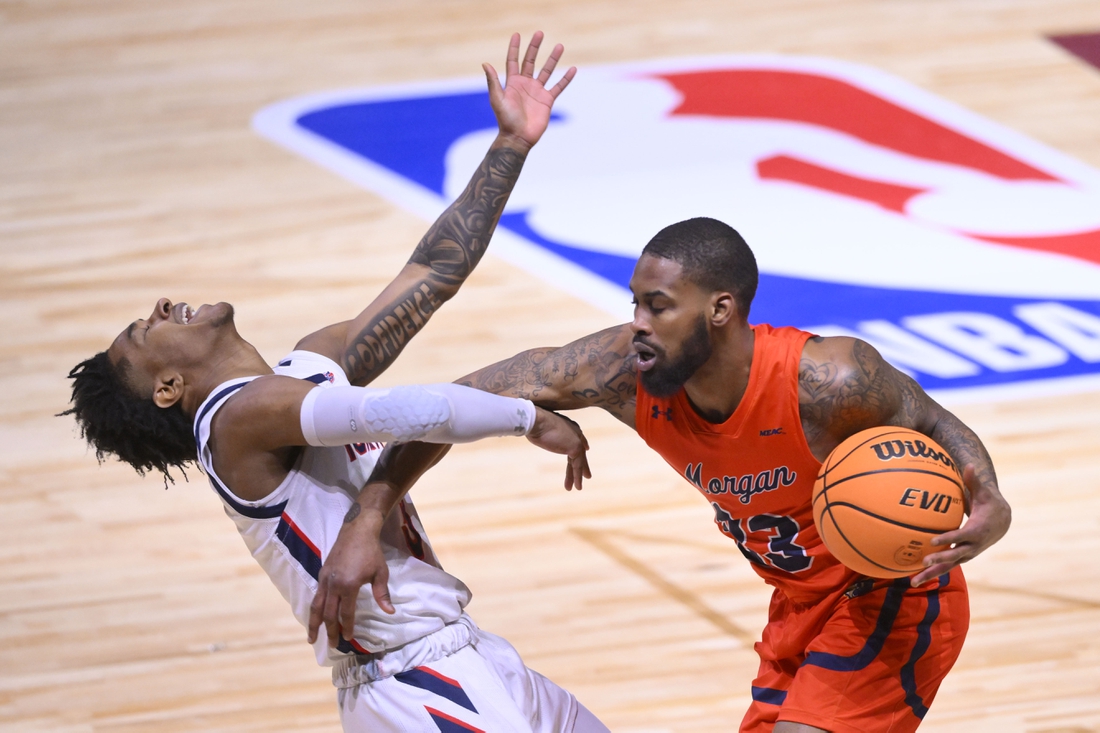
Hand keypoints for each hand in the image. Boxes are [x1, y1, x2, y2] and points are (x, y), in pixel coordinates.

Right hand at [307, 503, 393, 647]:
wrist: (357, 530)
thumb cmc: (371, 552)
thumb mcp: (380, 573)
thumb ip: (382, 594)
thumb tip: (390, 612)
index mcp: (349, 585)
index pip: (346, 613)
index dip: (347, 627)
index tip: (349, 638)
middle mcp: (333, 584)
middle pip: (328, 614)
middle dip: (330, 631)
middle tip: (332, 645)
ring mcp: (325, 579)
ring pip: (316, 606)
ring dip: (314, 624)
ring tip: (311, 638)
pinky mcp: (322, 574)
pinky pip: (316, 596)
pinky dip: (314, 609)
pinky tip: (315, 617)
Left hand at [484, 32, 575, 149]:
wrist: (518, 138)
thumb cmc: (506, 120)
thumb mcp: (497, 99)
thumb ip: (493, 81)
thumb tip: (485, 64)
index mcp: (512, 83)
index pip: (513, 61)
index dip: (515, 48)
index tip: (517, 35)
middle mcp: (525, 84)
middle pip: (531, 61)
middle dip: (535, 47)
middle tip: (540, 33)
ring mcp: (537, 91)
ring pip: (547, 71)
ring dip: (553, 59)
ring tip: (560, 46)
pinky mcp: (547, 100)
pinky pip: (558, 87)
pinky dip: (566, 79)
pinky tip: (572, 69)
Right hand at [526, 408, 591, 489]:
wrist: (536, 420)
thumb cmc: (533, 422)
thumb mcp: (541, 427)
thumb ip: (544, 431)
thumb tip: (534, 431)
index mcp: (568, 426)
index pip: (578, 437)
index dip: (582, 445)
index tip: (586, 449)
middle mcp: (575, 432)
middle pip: (579, 452)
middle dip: (582, 465)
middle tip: (586, 475)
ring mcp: (576, 440)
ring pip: (578, 462)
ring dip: (577, 476)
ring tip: (578, 487)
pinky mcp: (575, 448)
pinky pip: (577, 466)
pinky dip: (577, 477)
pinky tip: (577, 486)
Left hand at [910, 464, 1010, 585]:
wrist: (1002, 522)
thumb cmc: (989, 503)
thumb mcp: (984, 491)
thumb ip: (974, 480)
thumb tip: (970, 464)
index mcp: (977, 530)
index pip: (961, 536)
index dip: (949, 538)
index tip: (934, 540)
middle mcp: (972, 546)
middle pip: (955, 555)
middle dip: (940, 559)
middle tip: (924, 561)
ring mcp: (966, 553)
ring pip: (948, 566)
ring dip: (932, 573)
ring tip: (914, 581)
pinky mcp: (961, 556)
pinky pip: (946, 566)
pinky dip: (932, 573)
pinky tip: (915, 578)